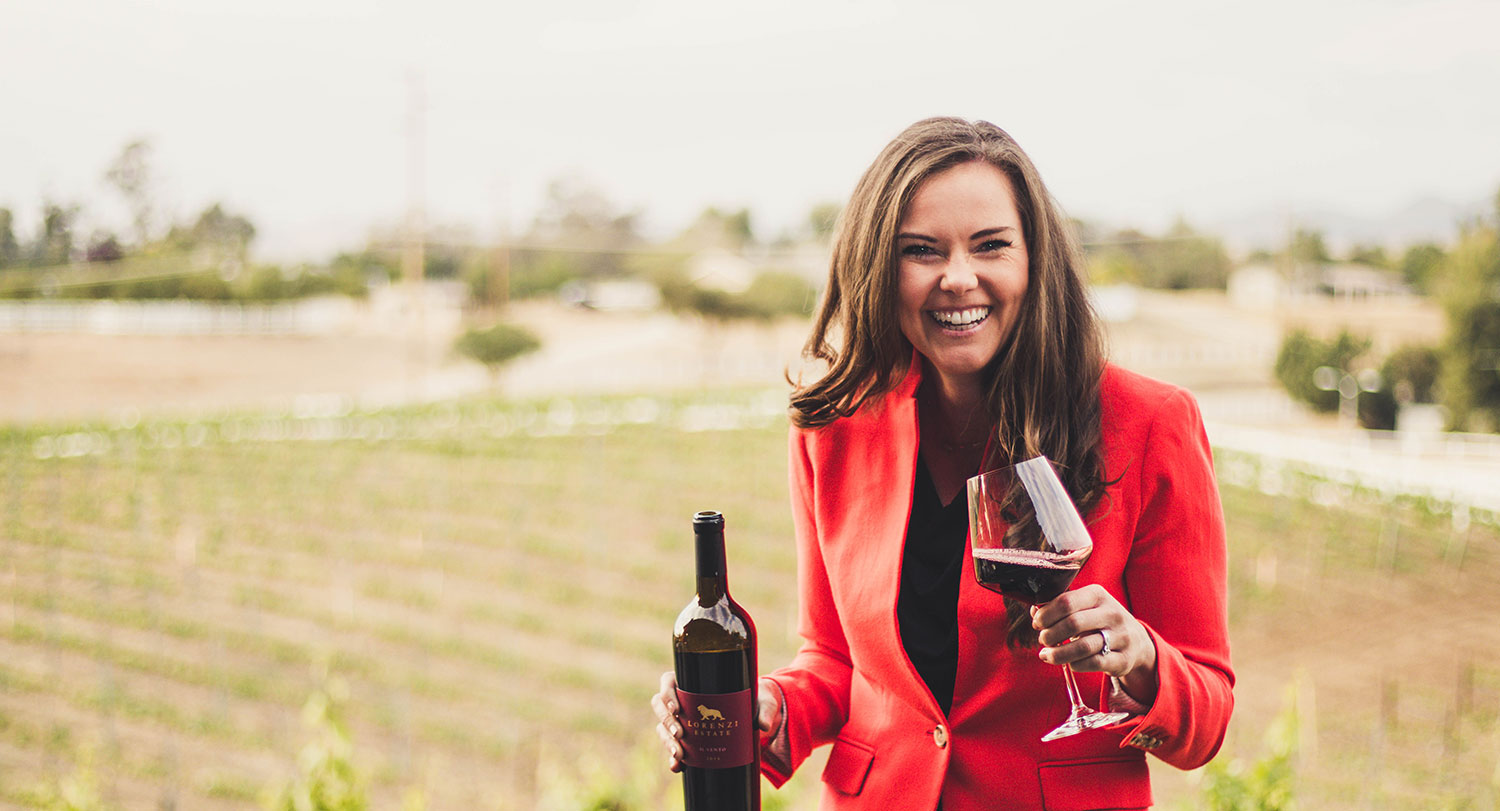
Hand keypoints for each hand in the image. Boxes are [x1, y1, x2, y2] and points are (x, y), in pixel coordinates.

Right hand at [650, 672, 780, 771]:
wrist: (758, 714)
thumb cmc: (757, 699)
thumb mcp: (763, 700)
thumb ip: (765, 710)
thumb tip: (763, 725)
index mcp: (694, 682)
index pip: (668, 681)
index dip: (667, 693)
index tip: (677, 707)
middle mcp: (683, 700)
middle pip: (659, 705)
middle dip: (666, 721)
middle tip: (680, 734)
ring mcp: (682, 719)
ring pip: (662, 727)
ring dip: (667, 741)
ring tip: (680, 754)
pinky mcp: (688, 739)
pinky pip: (672, 747)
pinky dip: (673, 758)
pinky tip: (678, 767)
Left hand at [1031, 584, 1158, 703]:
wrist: (1136, 640)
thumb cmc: (1099, 620)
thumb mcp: (1084, 606)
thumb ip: (1060, 607)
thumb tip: (1035, 611)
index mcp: (1098, 595)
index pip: (1065, 602)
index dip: (1045, 615)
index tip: (1037, 623)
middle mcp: (1112, 613)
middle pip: (1072, 623)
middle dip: (1050, 634)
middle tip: (1043, 640)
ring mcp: (1121, 637)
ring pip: (1083, 647)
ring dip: (1058, 654)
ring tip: (1047, 655)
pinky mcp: (1124, 659)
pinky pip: (1093, 663)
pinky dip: (1075, 664)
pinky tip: (1068, 663)